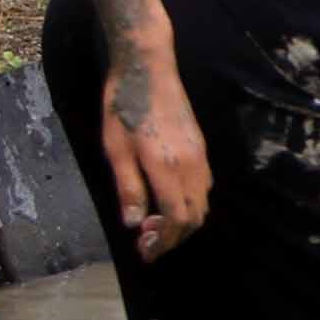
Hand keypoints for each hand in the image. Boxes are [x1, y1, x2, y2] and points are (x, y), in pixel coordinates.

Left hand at [99, 56, 213, 254]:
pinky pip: (204, 186)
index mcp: (168, 168)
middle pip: (195, 217)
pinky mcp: (201, 147)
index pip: (176, 219)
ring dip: (182, 221)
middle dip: (174, 237)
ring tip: (154, 222)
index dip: (163, 242)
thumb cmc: (124, 107)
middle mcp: (192, 166)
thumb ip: (128, 188)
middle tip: (146, 242)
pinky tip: (166, 198)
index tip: (145, 252)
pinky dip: (189, 203)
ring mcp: (200, 156)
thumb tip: (134, 224)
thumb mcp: (116, 149)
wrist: (148, 68)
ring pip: (202, 203)